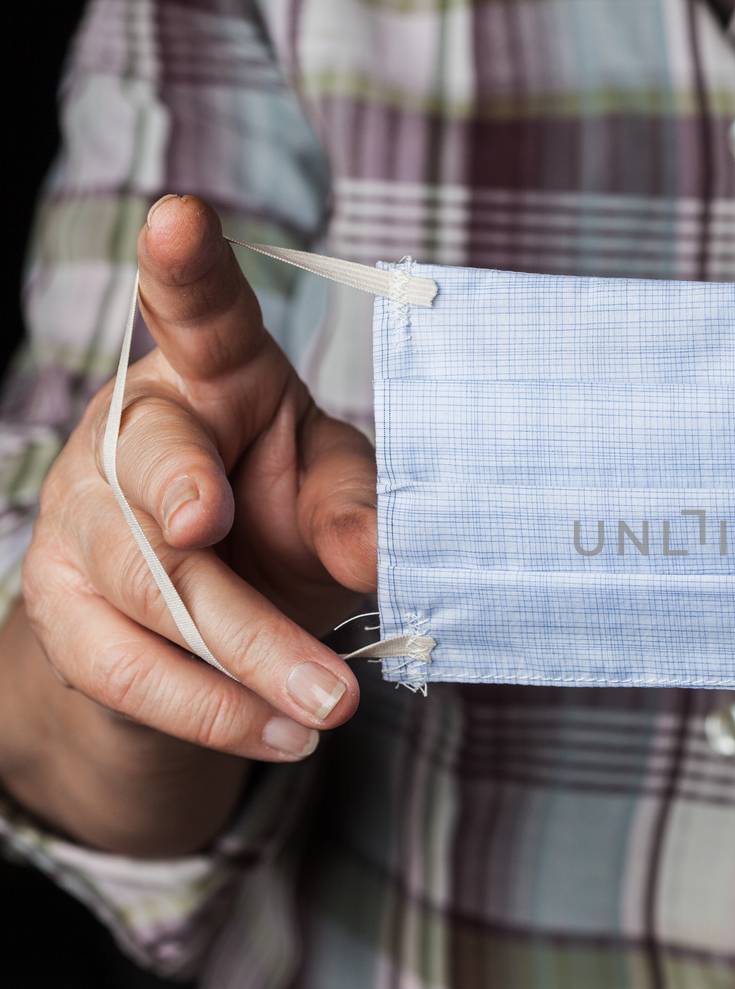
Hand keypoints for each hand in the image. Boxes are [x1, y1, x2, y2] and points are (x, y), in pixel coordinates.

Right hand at [17, 194, 375, 766]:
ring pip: (144, 584)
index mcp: (215, 377)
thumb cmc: (288, 517)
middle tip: (210, 523)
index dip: (186, 271)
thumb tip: (374, 550)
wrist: (223, 616)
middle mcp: (135, 434)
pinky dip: (214, 710)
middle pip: (152, 466)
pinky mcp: (69, 612)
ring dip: (242, 652)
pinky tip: (282, 733)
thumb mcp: (339, 496)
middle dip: (180, 498)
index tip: (179, 217)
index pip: (199, 315)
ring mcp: (84, 522)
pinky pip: (130, 671)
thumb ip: (359, 507)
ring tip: (331, 704)